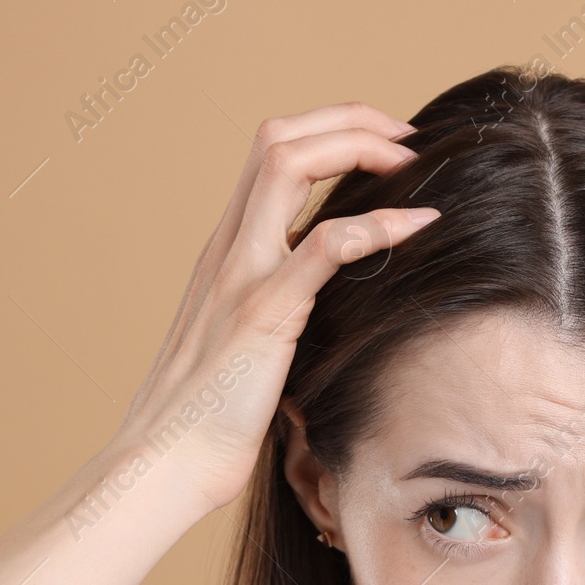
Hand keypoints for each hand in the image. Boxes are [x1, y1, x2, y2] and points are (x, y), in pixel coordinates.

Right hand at [111, 102, 439, 512]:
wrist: (165, 464)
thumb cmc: (208, 419)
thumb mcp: (245, 345)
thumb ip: (277, 309)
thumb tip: (329, 307)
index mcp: (224, 253)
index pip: (269, 155)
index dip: (328, 133)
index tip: (383, 147)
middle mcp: (227, 249)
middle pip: (277, 138)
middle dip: (346, 119)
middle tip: (405, 136)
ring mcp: (242, 275)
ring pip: (287, 164)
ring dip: (356, 147)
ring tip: (410, 159)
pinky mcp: (264, 313)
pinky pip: (325, 246)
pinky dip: (378, 224)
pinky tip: (420, 224)